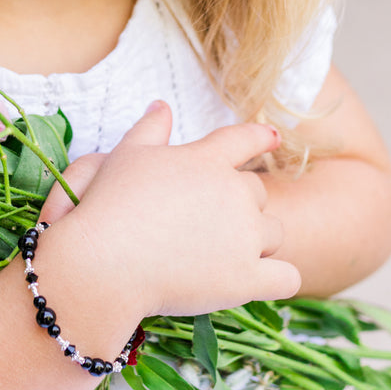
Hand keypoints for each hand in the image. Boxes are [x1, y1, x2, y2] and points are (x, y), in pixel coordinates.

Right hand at [62, 101, 300, 317]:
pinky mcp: (245, 279)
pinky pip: (286, 279)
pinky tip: (256, 283)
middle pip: (258, 195)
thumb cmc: (109, 207)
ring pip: (274, 235)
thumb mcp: (125, 157)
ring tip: (222, 260)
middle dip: (241, 209)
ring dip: (256, 245)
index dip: (260, 139)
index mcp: (208, 161)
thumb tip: (161, 106)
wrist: (104, 263)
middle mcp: (235, 194)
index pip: (245, 140)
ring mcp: (245, 237)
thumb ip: (149, 130)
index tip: (272, 139)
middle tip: (206, 229)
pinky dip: (276, 281)